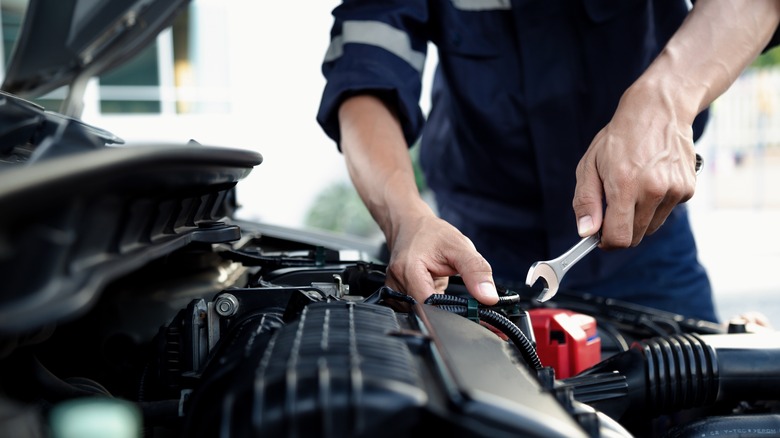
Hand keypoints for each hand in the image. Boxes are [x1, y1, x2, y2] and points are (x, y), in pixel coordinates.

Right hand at [384, 213, 498, 304]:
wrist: (410, 225)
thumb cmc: (432, 233)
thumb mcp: (460, 247)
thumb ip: (476, 271)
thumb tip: (489, 298)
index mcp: (409, 270)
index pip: (428, 306)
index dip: (449, 314)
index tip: (468, 313)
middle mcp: (397, 282)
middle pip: (423, 312)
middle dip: (445, 310)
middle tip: (459, 297)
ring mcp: (394, 289)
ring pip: (419, 312)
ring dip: (436, 306)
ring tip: (441, 284)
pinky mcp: (396, 294)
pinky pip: (415, 308)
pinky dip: (428, 304)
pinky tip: (433, 289)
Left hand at [572, 85, 698, 247]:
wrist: (657, 110)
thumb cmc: (618, 139)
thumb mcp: (589, 165)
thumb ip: (586, 201)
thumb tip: (586, 233)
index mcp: (625, 185)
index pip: (619, 238)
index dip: (607, 242)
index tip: (600, 236)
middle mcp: (653, 190)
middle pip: (635, 237)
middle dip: (621, 229)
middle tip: (614, 206)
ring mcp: (674, 190)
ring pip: (651, 227)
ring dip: (639, 217)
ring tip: (634, 187)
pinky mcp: (688, 189)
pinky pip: (666, 212)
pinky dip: (656, 204)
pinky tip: (651, 180)